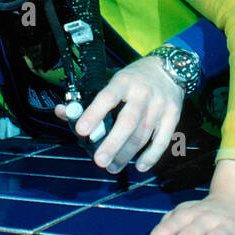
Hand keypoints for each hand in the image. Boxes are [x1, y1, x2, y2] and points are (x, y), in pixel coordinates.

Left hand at [54, 56, 182, 172]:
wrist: (170, 68)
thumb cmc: (134, 79)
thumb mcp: (112, 81)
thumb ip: (88, 100)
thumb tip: (61, 112)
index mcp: (124, 82)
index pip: (107, 97)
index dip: (94, 113)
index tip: (81, 130)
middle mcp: (143, 93)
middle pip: (128, 122)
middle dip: (113, 144)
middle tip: (99, 161)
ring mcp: (159, 105)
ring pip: (143, 134)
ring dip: (127, 154)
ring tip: (112, 167)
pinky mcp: (173, 115)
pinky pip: (162, 140)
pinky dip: (151, 156)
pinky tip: (139, 166)